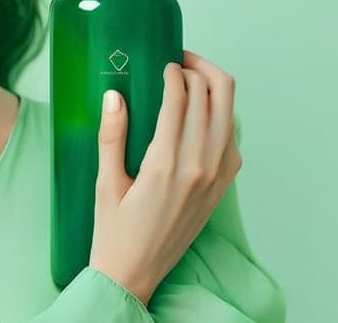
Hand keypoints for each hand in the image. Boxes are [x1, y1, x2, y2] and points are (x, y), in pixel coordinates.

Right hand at [88, 49, 241, 306]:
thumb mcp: (105, 181)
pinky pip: (232, 141)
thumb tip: (113, 95)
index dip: (174, 72)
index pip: (181, 99)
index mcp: (166, 164)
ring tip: (192, 78)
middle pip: (216, 98)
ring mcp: (216, 178)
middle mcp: (199, 168)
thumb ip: (111, 135)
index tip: (162, 61)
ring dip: (215, 88)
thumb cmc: (114, 230)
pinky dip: (222, 117)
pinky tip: (201, 114)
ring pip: (230, 115)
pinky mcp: (221, 188)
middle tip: (179, 61)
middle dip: (199, 69)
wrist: (134, 276)